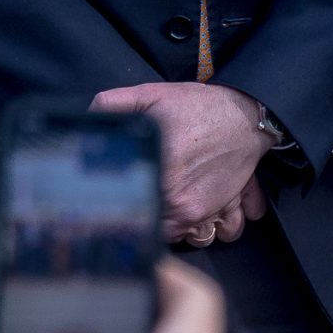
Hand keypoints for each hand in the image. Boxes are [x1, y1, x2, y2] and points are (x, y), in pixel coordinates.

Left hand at [88, 84, 268, 245]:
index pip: (128, 212)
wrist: (248, 112)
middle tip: (150, 200)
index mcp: (158, 177)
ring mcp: (206, 209)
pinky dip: (217, 227)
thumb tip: (84, 119)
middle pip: (156, 230)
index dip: (122, 210)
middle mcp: (180, 202)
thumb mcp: (152, 95)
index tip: (119, 205)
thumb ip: (113, 105)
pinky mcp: (227, 206)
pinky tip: (209, 214)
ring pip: (190, 237)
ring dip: (185, 229)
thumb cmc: (200, 107)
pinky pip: (223, 231)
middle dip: (154, 218)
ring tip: (178, 209)